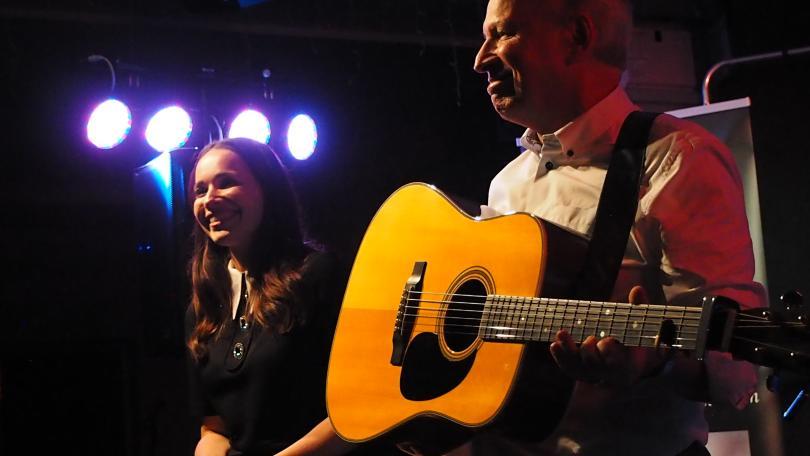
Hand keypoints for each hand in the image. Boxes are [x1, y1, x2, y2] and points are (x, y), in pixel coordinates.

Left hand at [549, 286, 664, 386]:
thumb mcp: (640, 327)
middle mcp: (606, 372)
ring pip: (576, 366)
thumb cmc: (633, 342)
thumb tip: (637, 288)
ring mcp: (590, 373)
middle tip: (590, 339)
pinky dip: (560, 356)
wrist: (625, 366)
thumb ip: (639, 309)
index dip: (610, 352)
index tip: (608, 340)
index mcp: (626, 364)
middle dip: (588, 351)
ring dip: (568, 350)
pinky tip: (554, 344)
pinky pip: (568, 367)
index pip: (616, 362)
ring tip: (562, 332)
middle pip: (593, 364)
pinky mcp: (579, 372)